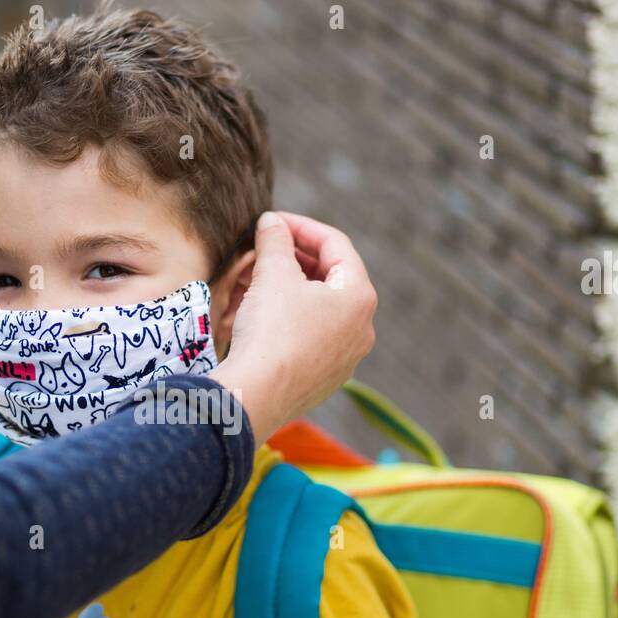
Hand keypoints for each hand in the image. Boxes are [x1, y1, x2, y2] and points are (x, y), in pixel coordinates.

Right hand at [213, 211, 375, 443]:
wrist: (256, 396)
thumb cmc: (271, 331)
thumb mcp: (272, 273)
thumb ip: (275, 240)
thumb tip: (272, 223)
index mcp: (359, 296)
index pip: (336, 244)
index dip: (301, 226)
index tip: (272, 221)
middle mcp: (362, 328)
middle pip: (330, 278)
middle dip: (294, 259)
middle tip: (264, 249)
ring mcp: (345, 358)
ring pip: (318, 310)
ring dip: (288, 289)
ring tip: (256, 280)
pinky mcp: (324, 380)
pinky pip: (310, 338)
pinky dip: (288, 319)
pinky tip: (260, 314)